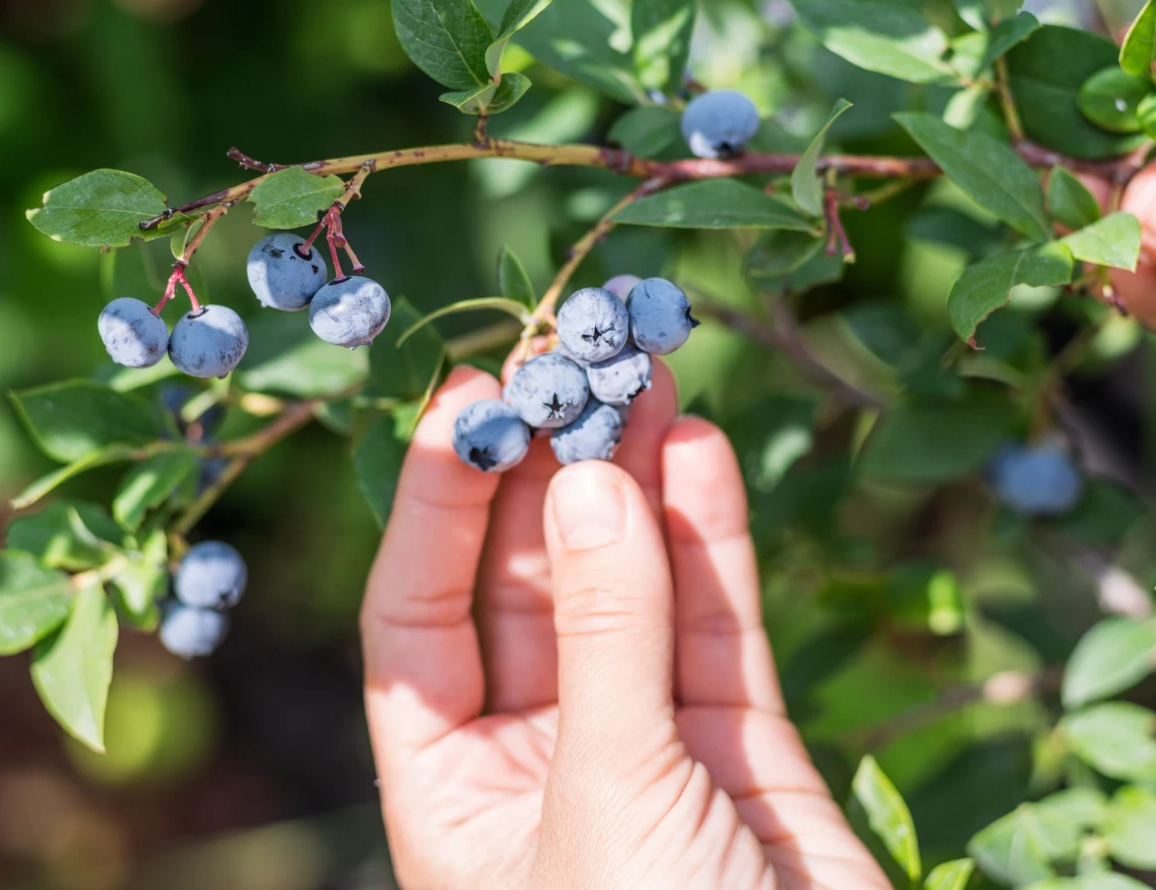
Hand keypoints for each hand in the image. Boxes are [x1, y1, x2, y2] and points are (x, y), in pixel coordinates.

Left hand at [360, 362, 889, 888]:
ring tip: (645, 373)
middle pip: (526, 585)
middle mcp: (538, 758)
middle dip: (548, 471)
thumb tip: (581, 482)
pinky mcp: (740, 742)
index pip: (416, 622)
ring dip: (635, 480)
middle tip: (572, 358)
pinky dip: (712, 537)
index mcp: (451, 795)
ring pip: (629, 586)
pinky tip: (700, 449)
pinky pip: (716, 620)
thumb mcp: (610, 798)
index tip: (471, 397)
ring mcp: (644, 743)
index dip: (435, 505)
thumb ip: (605, 636)